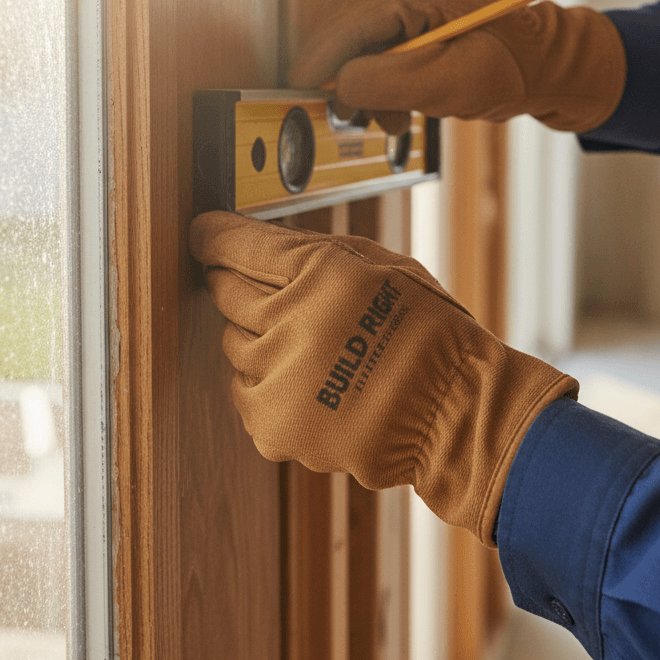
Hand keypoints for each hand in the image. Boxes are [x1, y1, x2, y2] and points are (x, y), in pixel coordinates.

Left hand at [189, 210, 577, 544]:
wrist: (455, 411)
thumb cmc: (430, 332)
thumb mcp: (387, 265)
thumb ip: (320, 251)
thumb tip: (259, 242)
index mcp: (320, 275)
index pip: (234, 244)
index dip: (213, 236)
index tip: (205, 234)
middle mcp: (291, 325)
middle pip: (224, 291)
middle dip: (239, 284)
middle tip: (275, 293)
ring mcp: (278, 380)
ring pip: (233, 344)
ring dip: (260, 338)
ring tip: (311, 347)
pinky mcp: (273, 425)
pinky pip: (244, 391)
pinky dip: (267, 384)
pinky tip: (310, 382)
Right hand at [288, 0, 626, 134]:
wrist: (552, 66)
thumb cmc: (511, 74)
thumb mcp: (447, 86)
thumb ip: (386, 84)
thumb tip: (337, 86)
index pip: (348, 21)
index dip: (318, 60)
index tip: (297, 92)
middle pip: (345, 23)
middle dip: (340, 74)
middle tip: (345, 117)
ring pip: (358, 33)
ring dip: (363, 79)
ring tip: (389, 120)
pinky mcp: (417, 6)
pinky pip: (378, 38)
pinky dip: (379, 74)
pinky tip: (398, 106)